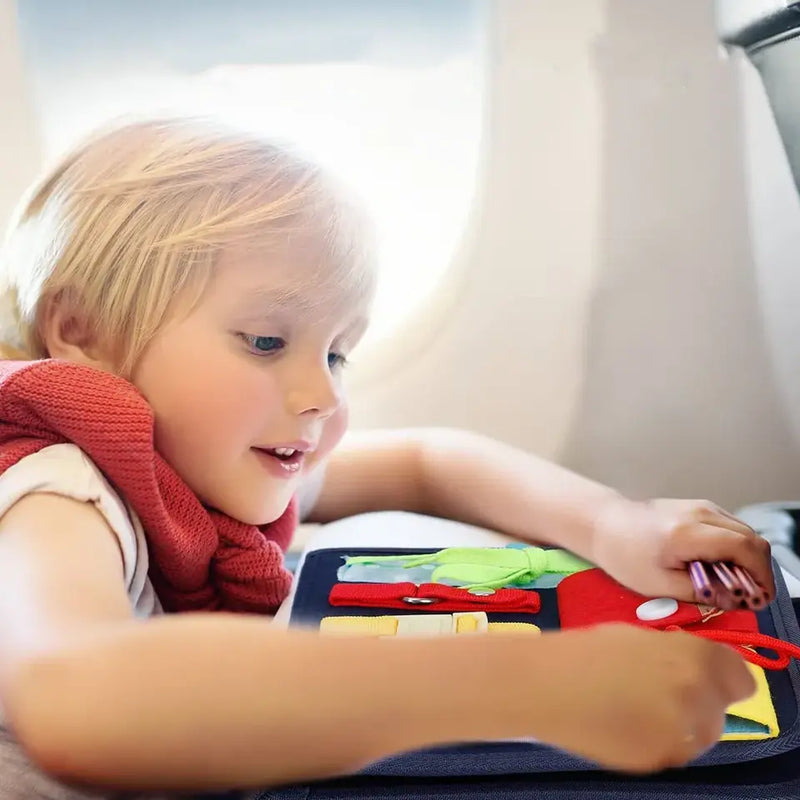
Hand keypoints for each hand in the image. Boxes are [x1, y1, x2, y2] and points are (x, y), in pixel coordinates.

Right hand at [541, 624, 755, 772]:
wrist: (545, 685)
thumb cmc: (585, 649)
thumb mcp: (636, 636)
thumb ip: (675, 653)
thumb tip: (690, 667)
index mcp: (693, 657)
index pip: (739, 677)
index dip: (721, 675)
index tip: (700, 673)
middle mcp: (696, 697)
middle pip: (718, 708)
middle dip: (696, 700)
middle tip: (657, 689)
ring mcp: (678, 734)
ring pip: (698, 735)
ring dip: (678, 723)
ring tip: (636, 707)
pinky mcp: (657, 761)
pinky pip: (670, 750)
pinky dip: (654, 739)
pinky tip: (621, 722)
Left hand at [590, 497, 773, 608]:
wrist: (604, 523)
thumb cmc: (624, 555)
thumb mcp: (659, 585)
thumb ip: (701, 593)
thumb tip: (736, 600)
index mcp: (689, 532)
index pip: (746, 548)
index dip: (762, 576)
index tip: (760, 599)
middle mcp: (700, 512)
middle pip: (752, 538)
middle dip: (759, 570)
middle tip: (751, 597)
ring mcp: (701, 506)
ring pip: (745, 531)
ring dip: (749, 559)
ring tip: (737, 585)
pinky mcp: (699, 507)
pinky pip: (731, 527)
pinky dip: (736, 548)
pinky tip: (722, 567)